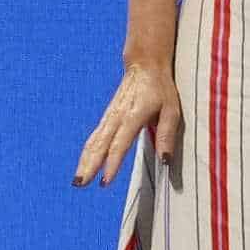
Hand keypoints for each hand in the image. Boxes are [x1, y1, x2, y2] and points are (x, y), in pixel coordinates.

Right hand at [73, 60, 181, 187]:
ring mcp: (109, 116)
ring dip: (84, 161)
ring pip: (93, 141)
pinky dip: (87, 153)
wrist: (144, 65)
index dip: (112, 163)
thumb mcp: (171, 111)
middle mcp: (117, 117)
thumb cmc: (160, 89)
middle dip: (89, 165)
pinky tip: (83, 166)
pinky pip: (94, 137)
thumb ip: (166, 135)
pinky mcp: (106, 118)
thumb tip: (165, 161)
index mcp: (133, 115)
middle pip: (99, 144)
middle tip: (80, 183)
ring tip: (77, 181)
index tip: (106, 181)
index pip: (120, 144)